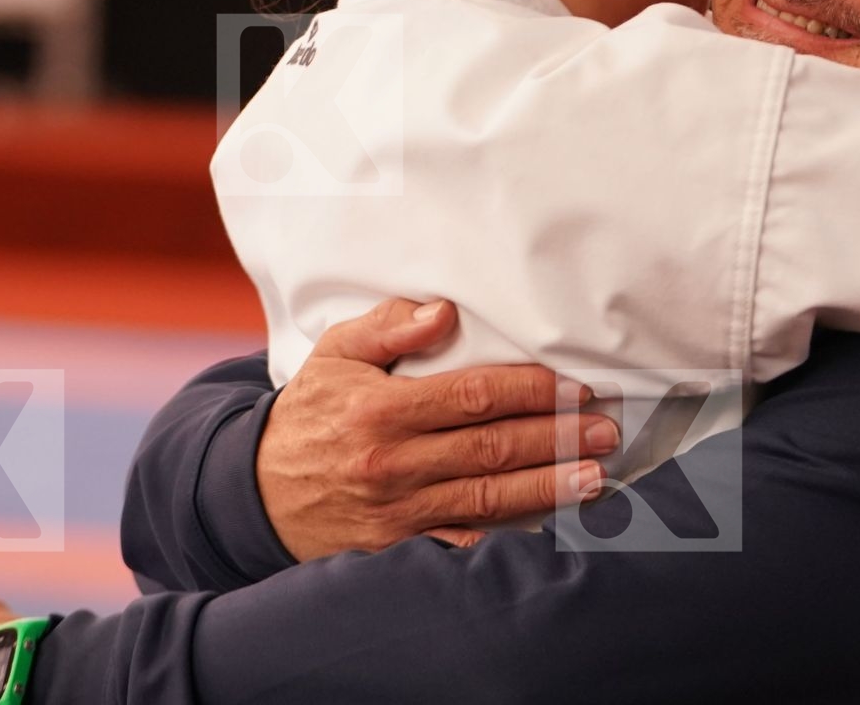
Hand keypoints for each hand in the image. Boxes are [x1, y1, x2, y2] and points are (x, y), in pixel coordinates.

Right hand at [259, 298, 617, 558]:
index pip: (474, 396)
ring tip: (596, 478)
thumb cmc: (308, 414)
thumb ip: (389, 328)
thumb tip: (444, 313)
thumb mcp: (334, 355)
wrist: (254, 493)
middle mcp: (392, 463)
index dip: (531, 391)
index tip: (575, 388)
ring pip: (487, 498)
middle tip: (605, 431)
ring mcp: (396, 511)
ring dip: (548, 488)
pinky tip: (548, 528)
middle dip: (556, 438)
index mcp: (381, 409)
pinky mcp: (397, 547)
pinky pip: (460, 543)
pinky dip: (505, 538)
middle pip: (492, 449)